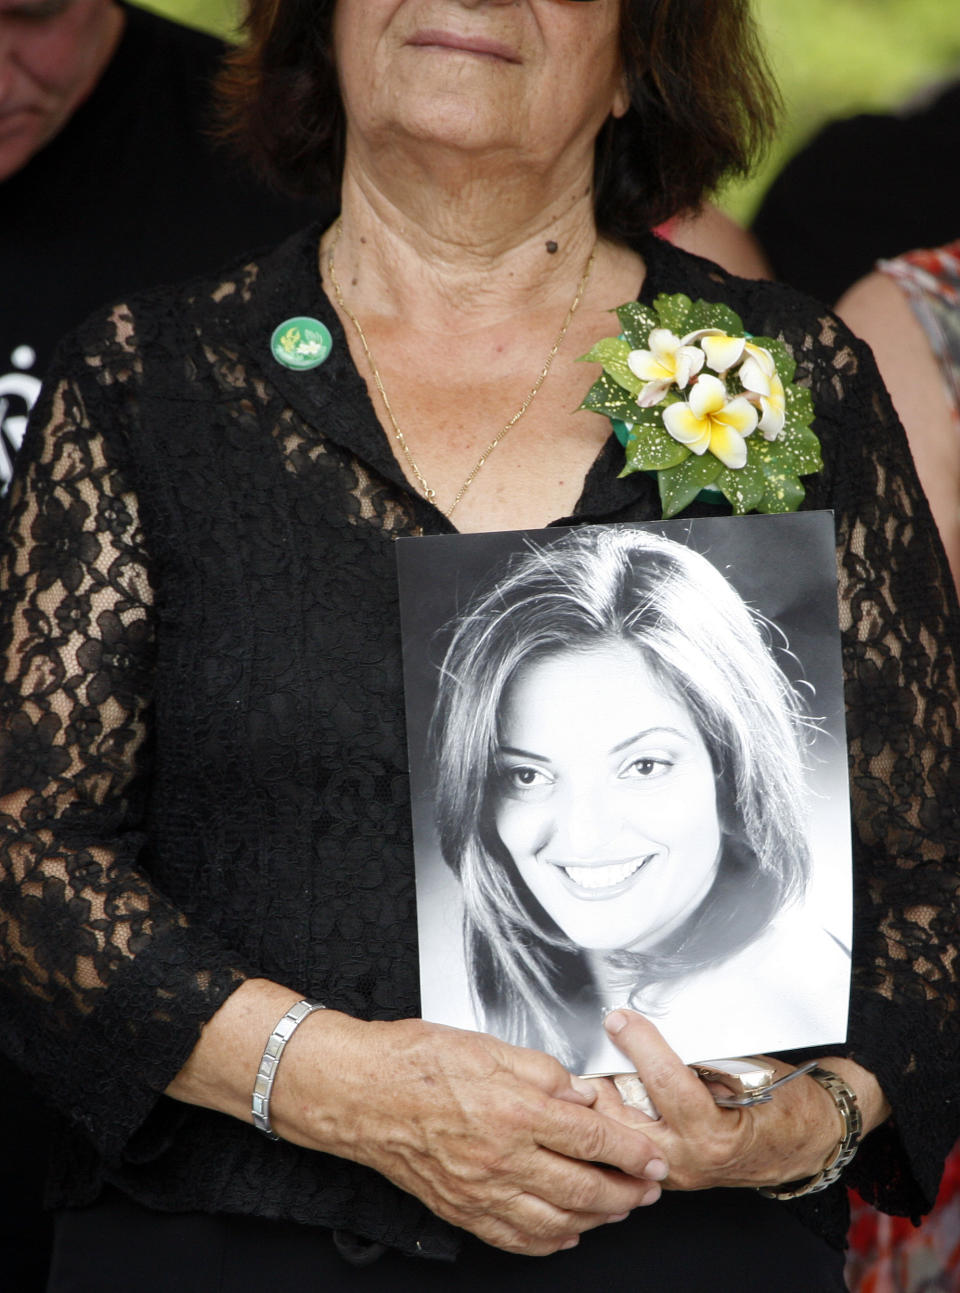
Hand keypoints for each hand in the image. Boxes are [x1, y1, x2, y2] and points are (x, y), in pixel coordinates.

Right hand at [271, 1013, 666, 1254]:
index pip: (592, 1137)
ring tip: (616, 1210)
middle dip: (626, 1192)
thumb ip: (542, 1071)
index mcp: (515, 1110)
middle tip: (649, 1190)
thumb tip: (579, 1094)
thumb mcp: (488, 1046)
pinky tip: (564, 1235)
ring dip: (595, 1221)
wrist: (358, 1091)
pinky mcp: (460, 1209)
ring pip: (554, 1222)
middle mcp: (502, 1158)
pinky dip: (547, 1242)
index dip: (630, 1150)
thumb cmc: (414, 1060)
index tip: (652, 1157)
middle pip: (582, 1188)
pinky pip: (514, 1238)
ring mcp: (480, 1191)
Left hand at [602, 1009, 884, 1191]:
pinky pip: (629, 1143)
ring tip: (595, 1066)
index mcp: (716, 1133)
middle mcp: (690, 1158)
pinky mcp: (668, 1174)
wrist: (809, 1141)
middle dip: (603, 1077)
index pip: (665, 1081)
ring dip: (602, 1098)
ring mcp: (676, 1171)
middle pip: (624, 1114)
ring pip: (617, 1133)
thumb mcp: (750, 1068)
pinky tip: (608, 1095)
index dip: (639, 1042)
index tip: (620, 1019)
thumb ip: (700, 1053)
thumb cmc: (788, 1102)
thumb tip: (653, 1025)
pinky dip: (615, 1118)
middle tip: (596, 1043)